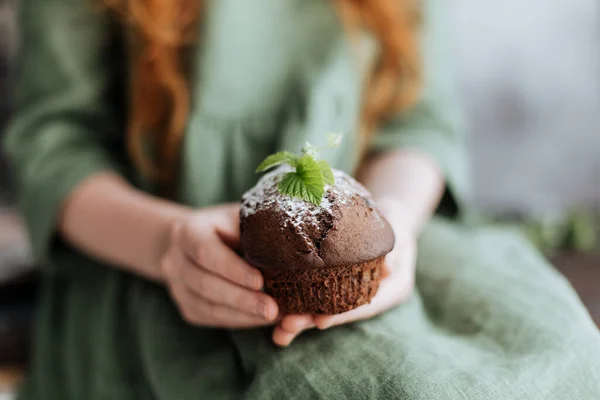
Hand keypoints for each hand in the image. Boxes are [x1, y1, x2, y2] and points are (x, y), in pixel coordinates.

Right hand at [161, 204, 278, 327]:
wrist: (201, 240)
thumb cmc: (231, 225)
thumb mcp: (241, 216)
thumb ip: (258, 226)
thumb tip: (294, 240)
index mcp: (188, 230)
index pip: (205, 251)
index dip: (232, 268)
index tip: (260, 281)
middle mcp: (175, 259)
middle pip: (205, 283)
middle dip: (241, 299)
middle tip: (271, 309)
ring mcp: (178, 286)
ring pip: (207, 306)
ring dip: (242, 314)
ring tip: (271, 316)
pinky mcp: (187, 306)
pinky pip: (212, 317)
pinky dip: (239, 320)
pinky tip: (260, 320)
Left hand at [272, 198, 416, 345]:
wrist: (385, 211)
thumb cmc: (393, 216)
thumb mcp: (398, 226)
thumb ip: (393, 248)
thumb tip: (388, 269)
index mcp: (392, 288)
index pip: (364, 305)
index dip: (341, 315)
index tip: (320, 322)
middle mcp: (372, 294)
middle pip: (339, 312)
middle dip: (311, 321)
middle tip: (287, 326)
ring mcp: (351, 291)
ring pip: (323, 308)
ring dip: (299, 318)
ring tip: (277, 330)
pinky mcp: (334, 282)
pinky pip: (313, 292)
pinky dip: (295, 299)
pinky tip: (274, 308)